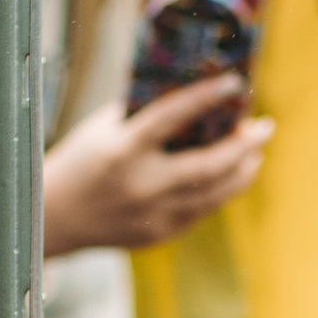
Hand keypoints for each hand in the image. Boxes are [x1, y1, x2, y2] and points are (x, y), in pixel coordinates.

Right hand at [43, 92, 271, 259]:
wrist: (52, 218)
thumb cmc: (81, 161)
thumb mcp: (104, 129)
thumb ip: (144, 114)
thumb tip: (191, 92)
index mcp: (123, 150)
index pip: (174, 116)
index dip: (208, 97)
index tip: (235, 83)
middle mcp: (142, 185)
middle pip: (211, 165)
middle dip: (245, 144)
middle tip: (264, 126)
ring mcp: (153, 215)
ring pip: (217, 193)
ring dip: (242, 170)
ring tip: (253, 151)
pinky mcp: (159, 234)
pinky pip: (202, 210)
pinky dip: (220, 190)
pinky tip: (229, 174)